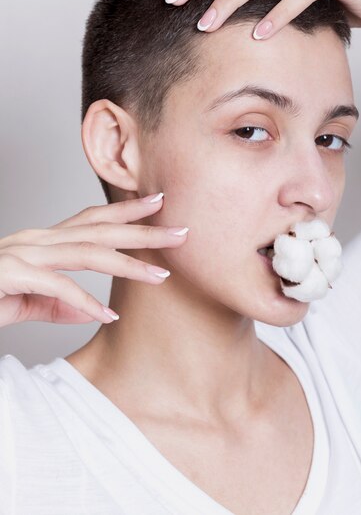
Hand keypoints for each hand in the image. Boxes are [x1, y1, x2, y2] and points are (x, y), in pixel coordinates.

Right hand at [0, 194, 188, 326]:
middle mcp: (36, 240)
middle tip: (182, 231)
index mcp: (42, 241)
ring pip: (87, 252)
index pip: (92, 220)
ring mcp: (23, 255)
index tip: (159, 206)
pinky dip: (84, 302)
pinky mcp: (10, 275)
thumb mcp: (27, 303)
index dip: (127, 212)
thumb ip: (60, 304)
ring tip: (161, 274)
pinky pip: (55, 287)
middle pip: (100, 230)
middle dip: (143, 230)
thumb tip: (95, 311)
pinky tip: (108, 315)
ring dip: (128, 264)